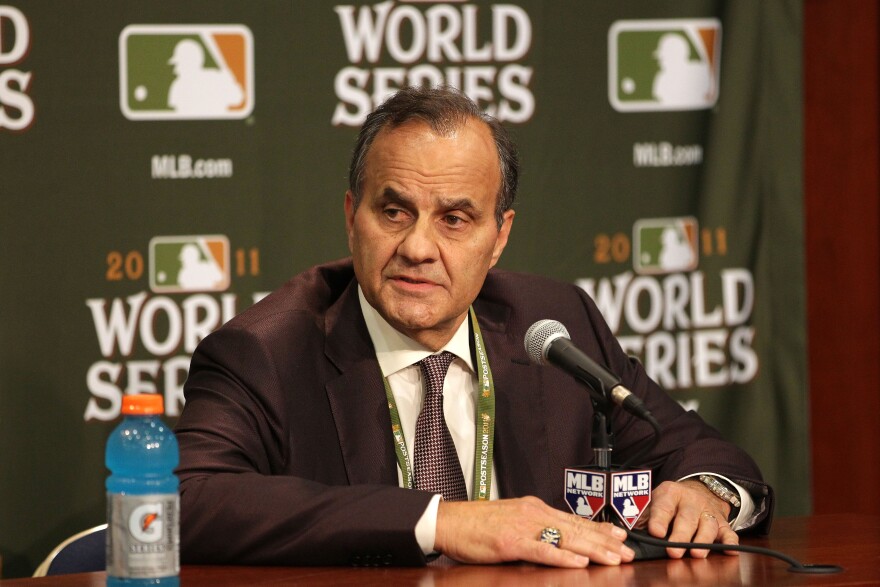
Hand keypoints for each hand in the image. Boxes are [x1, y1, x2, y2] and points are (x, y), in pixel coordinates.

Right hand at [435, 496, 634, 566]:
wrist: (448, 520)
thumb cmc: (476, 525)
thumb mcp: (511, 520)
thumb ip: (534, 528)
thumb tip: (556, 539)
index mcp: (534, 509)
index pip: (574, 520)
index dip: (599, 529)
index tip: (621, 536)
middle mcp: (533, 514)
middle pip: (576, 529)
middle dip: (605, 542)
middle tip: (629, 552)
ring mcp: (523, 527)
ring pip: (565, 539)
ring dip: (592, 549)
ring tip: (614, 558)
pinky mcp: (510, 542)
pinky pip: (541, 550)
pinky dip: (562, 557)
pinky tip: (578, 563)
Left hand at [642, 479, 737, 558]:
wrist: (699, 490)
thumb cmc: (671, 502)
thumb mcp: (654, 501)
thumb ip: (642, 515)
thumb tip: (630, 530)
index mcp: (670, 493)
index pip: (663, 506)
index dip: (659, 520)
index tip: (655, 532)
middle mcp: (691, 500)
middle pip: (686, 518)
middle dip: (680, 535)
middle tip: (673, 551)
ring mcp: (708, 511)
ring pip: (707, 526)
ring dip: (702, 541)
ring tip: (696, 554)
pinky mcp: (722, 522)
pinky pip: (728, 531)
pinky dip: (730, 541)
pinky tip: (729, 550)